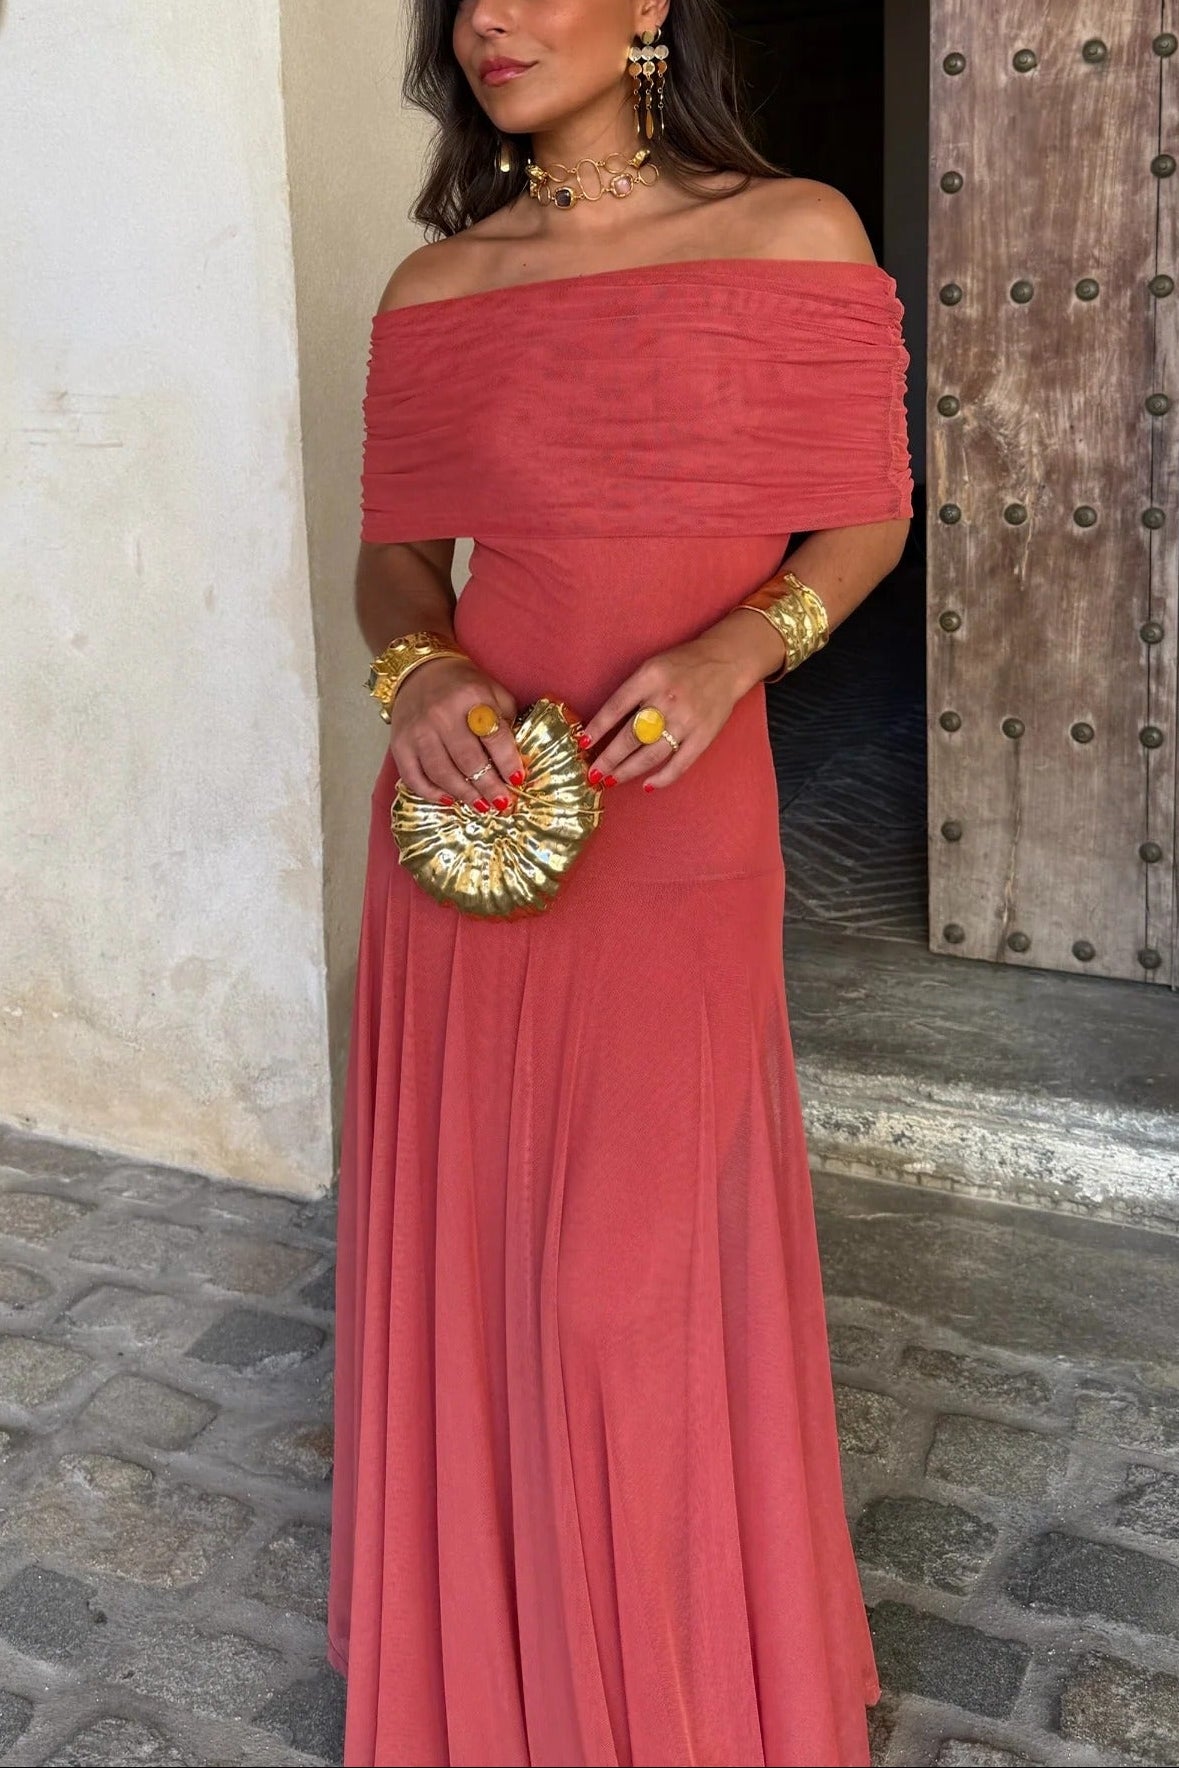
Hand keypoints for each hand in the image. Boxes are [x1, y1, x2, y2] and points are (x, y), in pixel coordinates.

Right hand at [387, 657, 524, 810]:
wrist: (419, 672)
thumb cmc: (463, 686)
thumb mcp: (492, 691)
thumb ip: (506, 720)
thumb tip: (515, 760)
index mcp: (471, 696)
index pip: (494, 736)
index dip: (508, 762)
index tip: (517, 781)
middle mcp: (442, 714)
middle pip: (469, 760)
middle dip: (489, 786)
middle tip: (502, 803)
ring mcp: (418, 730)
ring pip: (442, 773)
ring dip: (464, 795)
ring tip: (481, 807)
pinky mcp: (399, 744)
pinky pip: (413, 777)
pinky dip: (431, 793)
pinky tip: (448, 800)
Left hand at [580, 615, 774, 791]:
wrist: (725, 663)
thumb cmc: (683, 665)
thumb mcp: (652, 667)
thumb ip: (632, 692)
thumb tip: (605, 724)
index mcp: (650, 678)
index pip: (616, 707)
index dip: (597, 729)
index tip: (583, 745)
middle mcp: (667, 699)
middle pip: (631, 736)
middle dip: (609, 759)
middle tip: (593, 773)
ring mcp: (686, 720)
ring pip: (651, 754)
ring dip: (628, 771)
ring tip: (611, 779)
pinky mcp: (703, 736)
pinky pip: (680, 764)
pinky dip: (662, 778)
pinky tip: (647, 785)